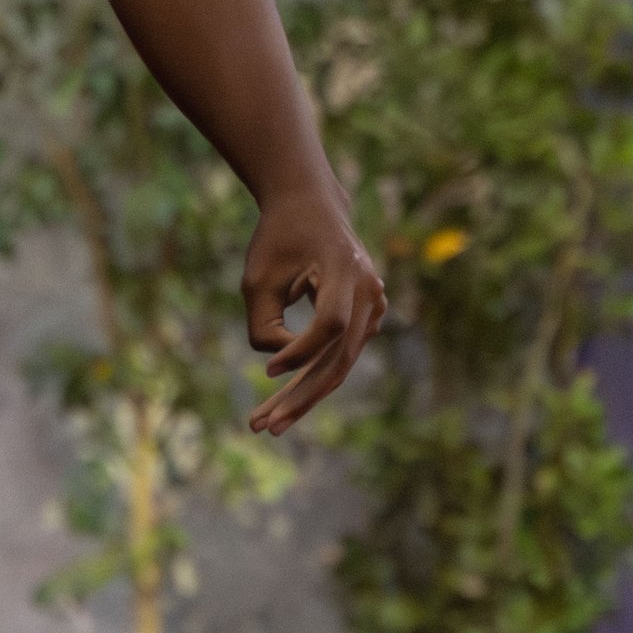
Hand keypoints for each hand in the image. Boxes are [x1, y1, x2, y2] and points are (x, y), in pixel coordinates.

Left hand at [243, 188, 384, 433]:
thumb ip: (264, 326)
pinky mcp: (367, 318)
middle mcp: (370, 291)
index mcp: (346, 269)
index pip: (331, 325)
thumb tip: (280, 367)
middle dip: (300, 395)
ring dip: (304, 395)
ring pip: (340, 364)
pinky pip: (340, 356)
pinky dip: (312, 379)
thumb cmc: (278, 239)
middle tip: (266, 427)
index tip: (267, 373)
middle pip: (339, 356)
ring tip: (267, 423)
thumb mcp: (257, 279)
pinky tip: (282, 404)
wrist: (309, 206)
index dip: (301, 353)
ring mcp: (374, 306)